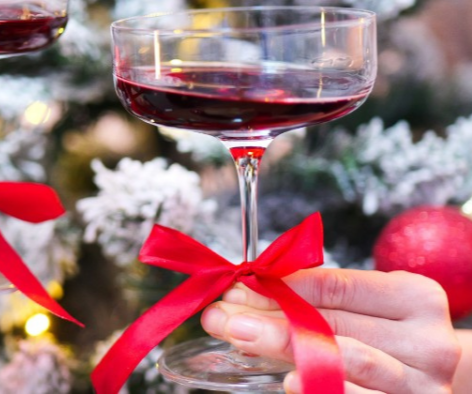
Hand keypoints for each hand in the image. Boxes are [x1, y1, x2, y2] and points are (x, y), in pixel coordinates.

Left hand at [201, 268, 461, 393]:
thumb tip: (246, 290)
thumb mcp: (371, 308)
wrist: (446, 381)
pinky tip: (292, 383)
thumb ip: (320, 299)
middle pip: (333, 323)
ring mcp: (422, 384)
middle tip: (222, 315)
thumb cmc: (393, 338)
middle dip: (269, 316)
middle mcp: (426, 341)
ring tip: (240, 337)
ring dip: (283, 347)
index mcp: (415, 297)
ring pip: (345, 360)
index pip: (335, 285)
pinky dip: (321, 388)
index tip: (237, 285)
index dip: (280, 285)